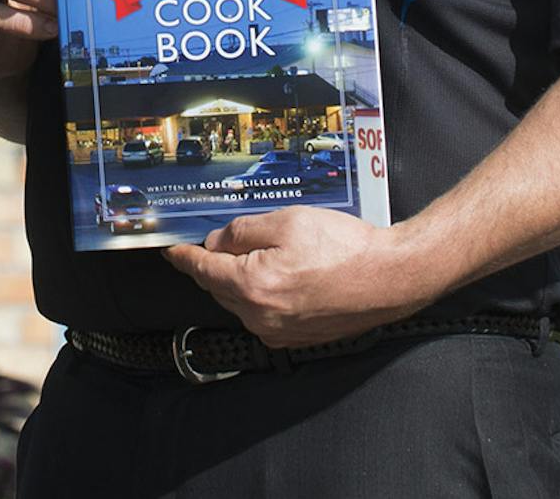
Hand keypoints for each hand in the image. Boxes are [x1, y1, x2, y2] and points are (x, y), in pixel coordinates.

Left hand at [164, 207, 427, 347]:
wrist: (388, 278)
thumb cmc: (343, 247)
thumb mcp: (286, 222)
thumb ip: (243, 231)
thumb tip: (216, 242)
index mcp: (253, 286)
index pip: (204, 270)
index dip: (184, 257)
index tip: (170, 250)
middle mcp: (261, 317)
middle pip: (219, 287)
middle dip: (211, 265)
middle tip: (209, 241)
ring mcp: (279, 332)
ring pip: (240, 302)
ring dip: (236, 280)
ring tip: (249, 253)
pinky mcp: (295, 337)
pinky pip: (262, 314)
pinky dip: (257, 294)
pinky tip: (273, 274)